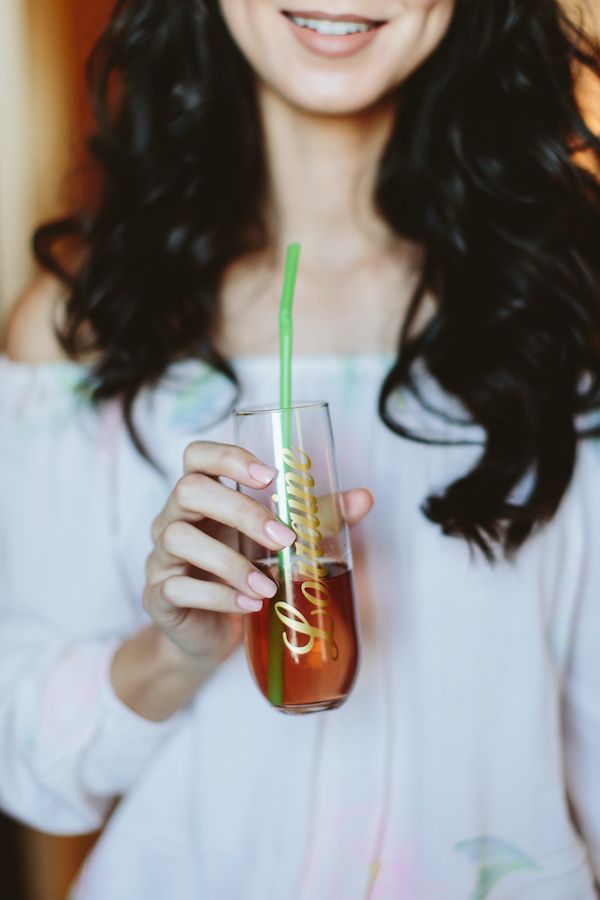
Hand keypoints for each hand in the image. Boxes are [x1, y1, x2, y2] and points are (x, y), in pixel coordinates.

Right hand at [144, 441, 373, 665]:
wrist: (211, 634)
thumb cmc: (244, 572)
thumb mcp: (278, 542)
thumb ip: (317, 517)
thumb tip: (364, 497)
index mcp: (203, 495)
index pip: (197, 455)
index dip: (228, 457)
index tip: (269, 476)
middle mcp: (174, 517)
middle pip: (189, 490)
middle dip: (241, 511)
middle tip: (284, 539)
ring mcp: (161, 556)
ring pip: (179, 538)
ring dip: (231, 562)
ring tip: (270, 585)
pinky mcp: (159, 595)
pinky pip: (177, 587)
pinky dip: (218, 596)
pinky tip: (250, 604)